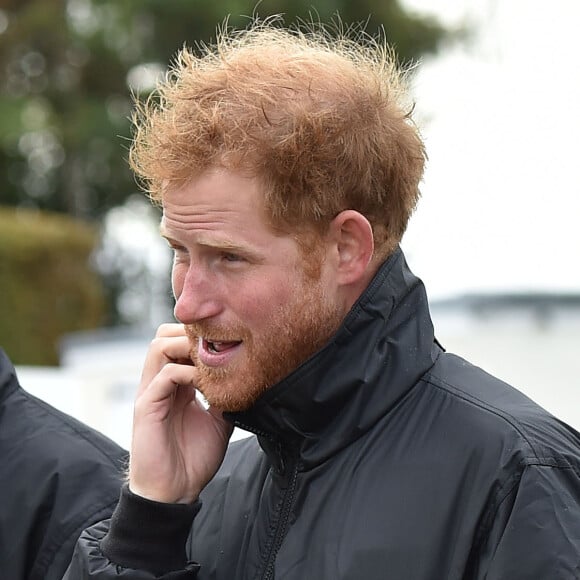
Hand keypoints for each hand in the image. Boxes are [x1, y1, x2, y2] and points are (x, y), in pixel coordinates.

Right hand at [129, 323, 232, 503]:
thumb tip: (247, 379)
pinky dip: (186, 372)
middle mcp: (159, 383)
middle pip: (164, 336)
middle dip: (190, 334)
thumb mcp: (218, 420)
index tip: (226, 342)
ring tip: (210, 358)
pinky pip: (164, 376)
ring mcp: (151, 393)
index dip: (199, 337)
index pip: (178, 343)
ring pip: (158, 347)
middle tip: (216, 345)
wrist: (174, 492)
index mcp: (175, 385)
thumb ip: (224, 397)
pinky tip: (206, 383)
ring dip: (186, 346)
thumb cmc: (193, 458)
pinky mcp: (146, 407)